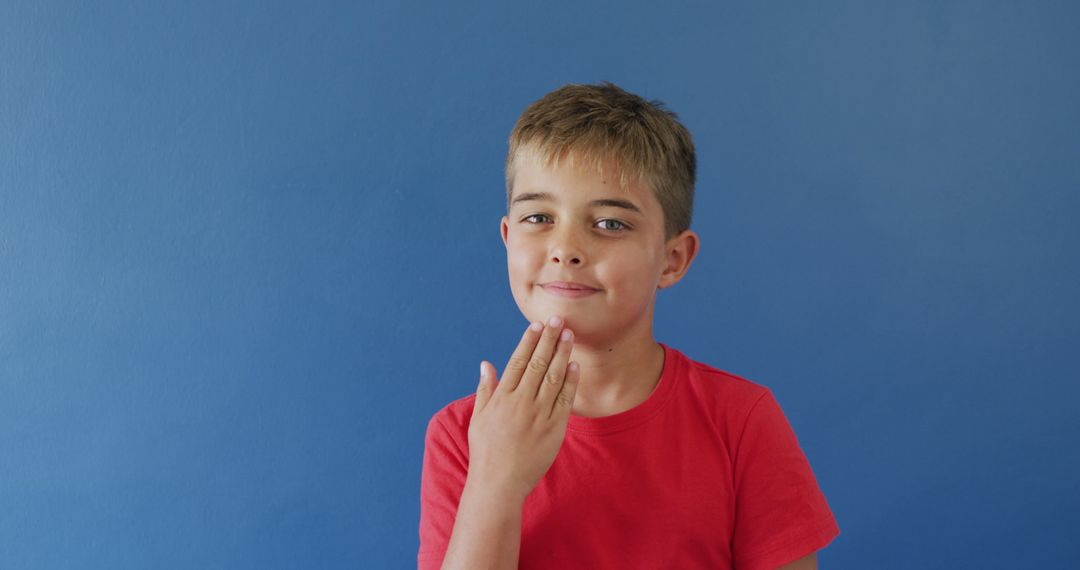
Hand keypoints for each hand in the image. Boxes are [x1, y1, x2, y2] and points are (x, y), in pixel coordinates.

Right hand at [466, 316, 580, 500]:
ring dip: (561, 354)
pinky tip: (574, 365)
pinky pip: (564, 400)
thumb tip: (486, 364)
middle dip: (549, 340)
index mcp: (501, 398)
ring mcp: (538, 415)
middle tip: (558, 320)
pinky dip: (570, 381)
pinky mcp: (553, 429)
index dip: (528, 342)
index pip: (517, 362)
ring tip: (569, 335)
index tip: (536, 326)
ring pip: (553, 377)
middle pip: (538, 364)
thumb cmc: (486, 451)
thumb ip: (485, 389)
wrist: (499, 483)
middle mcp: (520, 403)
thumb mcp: (478, 418)